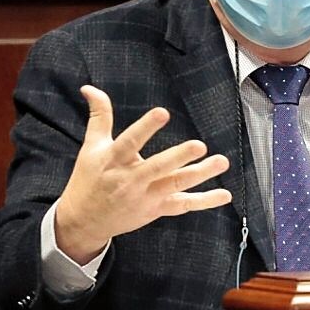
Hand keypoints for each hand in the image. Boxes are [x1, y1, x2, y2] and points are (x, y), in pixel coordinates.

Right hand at [54, 85, 231, 262]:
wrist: (85, 220)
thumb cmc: (89, 179)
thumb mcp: (91, 147)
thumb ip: (99, 116)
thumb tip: (90, 88)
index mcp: (113, 160)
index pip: (130, 142)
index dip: (146, 127)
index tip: (163, 113)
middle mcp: (131, 180)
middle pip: (157, 167)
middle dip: (179, 157)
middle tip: (199, 146)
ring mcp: (145, 196)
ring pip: (175, 185)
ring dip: (200, 175)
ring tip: (221, 162)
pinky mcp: (156, 209)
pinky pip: (183, 205)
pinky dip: (205, 201)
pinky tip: (224, 194)